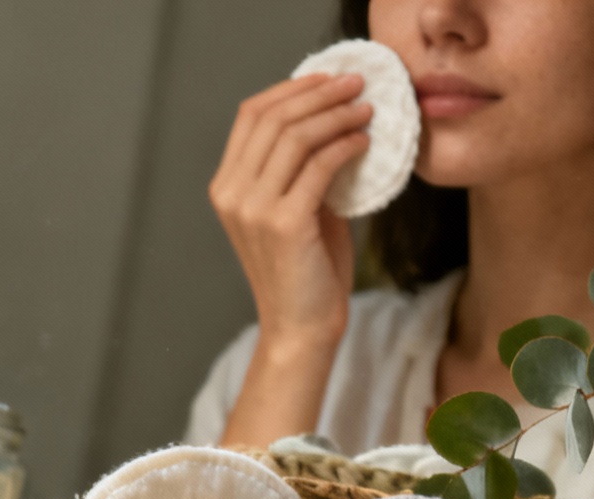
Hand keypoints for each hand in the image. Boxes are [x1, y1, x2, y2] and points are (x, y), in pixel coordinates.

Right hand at [210, 73, 372, 446]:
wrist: (302, 326)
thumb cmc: (305, 270)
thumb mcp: (296, 208)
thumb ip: (300, 168)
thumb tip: (332, 117)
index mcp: (226, 187)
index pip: (250, 116)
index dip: (290, 89)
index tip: (328, 78)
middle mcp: (231, 194)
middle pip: (272, 118)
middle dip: (319, 92)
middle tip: (358, 83)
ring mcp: (252, 209)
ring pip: (295, 136)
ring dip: (336, 114)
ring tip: (367, 109)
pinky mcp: (282, 224)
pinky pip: (317, 166)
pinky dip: (344, 146)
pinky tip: (364, 141)